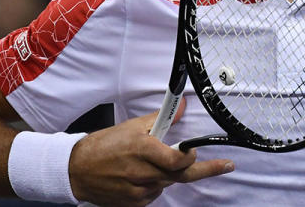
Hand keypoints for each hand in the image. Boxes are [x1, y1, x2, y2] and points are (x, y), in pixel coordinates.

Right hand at [69, 98, 233, 205]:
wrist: (77, 170)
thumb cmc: (103, 146)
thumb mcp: (132, 126)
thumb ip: (161, 118)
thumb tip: (180, 106)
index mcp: (143, 151)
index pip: (178, 160)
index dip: (191, 157)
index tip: (199, 152)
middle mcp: (143, 173)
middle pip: (181, 175)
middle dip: (205, 170)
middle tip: (226, 165)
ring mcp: (138, 191)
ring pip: (167, 183)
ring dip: (167, 173)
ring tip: (148, 163)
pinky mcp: (134, 204)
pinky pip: (155, 193)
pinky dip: (154, 184)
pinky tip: (139, 176)